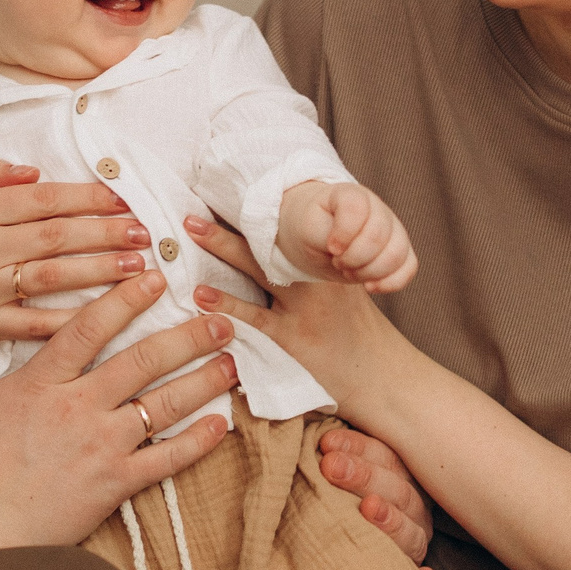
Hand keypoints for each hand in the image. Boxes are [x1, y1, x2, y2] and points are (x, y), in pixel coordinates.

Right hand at [0, 161, 151, 344]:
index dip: (89, 198)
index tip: (122, 200)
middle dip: (106, 232)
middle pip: (56, 236)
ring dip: (101, 271)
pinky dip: (72, 318)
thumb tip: (34, 173)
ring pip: (54, 277)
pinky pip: (36, 324)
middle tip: (145, 232)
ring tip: (139, 267)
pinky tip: (107, 313)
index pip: (43, 200)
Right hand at [0, 270, 235, 546]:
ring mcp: (99, 445)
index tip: (156, 277)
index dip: (125, 298)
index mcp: (40, 383)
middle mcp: (76, 407)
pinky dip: (198, 442)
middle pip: (142, 360)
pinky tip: (222, 425)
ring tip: (232, 361)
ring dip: (203, 379)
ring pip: (163, 403)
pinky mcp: (114, 484)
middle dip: (186, 335)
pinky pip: (166, 460)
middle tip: (219, 317)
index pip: (90, 327)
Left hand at [185, 214, 407, 419]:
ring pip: (256, 269)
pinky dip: (226, 305)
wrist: (381, 374)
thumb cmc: (355, 335)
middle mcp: (312, 280)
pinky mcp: (291, 338)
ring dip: (222, 248)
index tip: (224, 195)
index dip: (254, 215)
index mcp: (322, 267)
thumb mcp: (341, 294)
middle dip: (228, 225)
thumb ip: (314, 273)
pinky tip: (201, 294)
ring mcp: (300, 308)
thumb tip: (276, 256)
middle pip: (265, 243)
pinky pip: (254, 318)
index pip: (283, 234)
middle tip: (192, 208)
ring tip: (190, 230)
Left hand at [275, 181, 417, 293]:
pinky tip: (370, 286)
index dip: (344, 233)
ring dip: (369, 272)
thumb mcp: (307, 228)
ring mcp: (393, 228)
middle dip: (353, 258)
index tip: (331, 247)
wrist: (319, 235)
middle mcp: (378, 209)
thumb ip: (321, 232)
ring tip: (350, 271)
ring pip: (396, 254)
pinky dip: (392, 282)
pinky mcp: (400, 250)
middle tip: (337, 261)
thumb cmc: (313, 228)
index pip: (357, 208)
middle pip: (378, 236)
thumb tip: (341, 249)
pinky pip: (409, 267)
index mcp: (352, 195)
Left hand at [319, 426, 434, 569]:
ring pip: (411, 532)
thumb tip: (323, 438)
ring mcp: (414, 542)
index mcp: (402, 479)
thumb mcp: (339, 471)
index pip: (388, 457)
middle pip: (399, 491)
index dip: (358, 447)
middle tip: (330, 466)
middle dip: (364, 475)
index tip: (326, 443)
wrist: (335, 550)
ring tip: (368, 507)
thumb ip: (337, 455)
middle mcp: (414, 511)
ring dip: (391, 520)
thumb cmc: (335, 497)